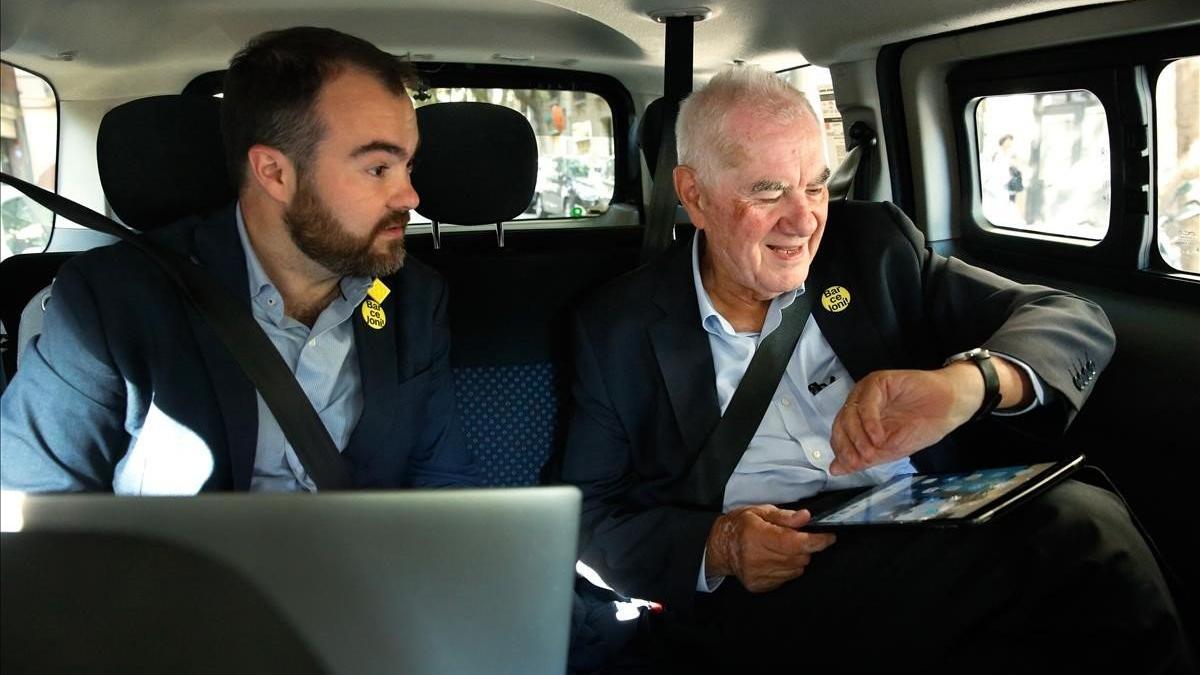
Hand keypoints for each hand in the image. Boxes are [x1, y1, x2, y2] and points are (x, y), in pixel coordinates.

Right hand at [704, 505, 836, 592]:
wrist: (720, 547)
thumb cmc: (741, 525)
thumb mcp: (761, 511)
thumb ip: (785, 516)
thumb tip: (806, 517)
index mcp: (758, 536)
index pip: (796, 542)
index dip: (817, 541)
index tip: (828, 537)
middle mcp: (757, 558)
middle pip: (800, 557)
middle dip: (804, 547)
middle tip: (794, 538)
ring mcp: (758, 574)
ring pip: (796, 570)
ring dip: (796, 559)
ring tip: (781, 548)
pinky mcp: (759, 585)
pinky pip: (786, 579)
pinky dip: (786, 569)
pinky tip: (774, 559)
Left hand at [829, 365, 982, 475]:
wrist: (950, 409)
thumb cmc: (921, 427)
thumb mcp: (889, 450)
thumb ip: (863, 458)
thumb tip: (835, 470)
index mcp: (859, 418)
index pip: (839, 434)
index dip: (842, 450)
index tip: (850, 466)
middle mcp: (860, 402)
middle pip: (841, 423)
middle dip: (848, 445)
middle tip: (859, 461)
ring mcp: (868, 390)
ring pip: (850, 413)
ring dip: (858, 436)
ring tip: (871, 452)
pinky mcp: (881, 381)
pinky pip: (867, 402)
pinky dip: (870, 422)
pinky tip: (879, 437)